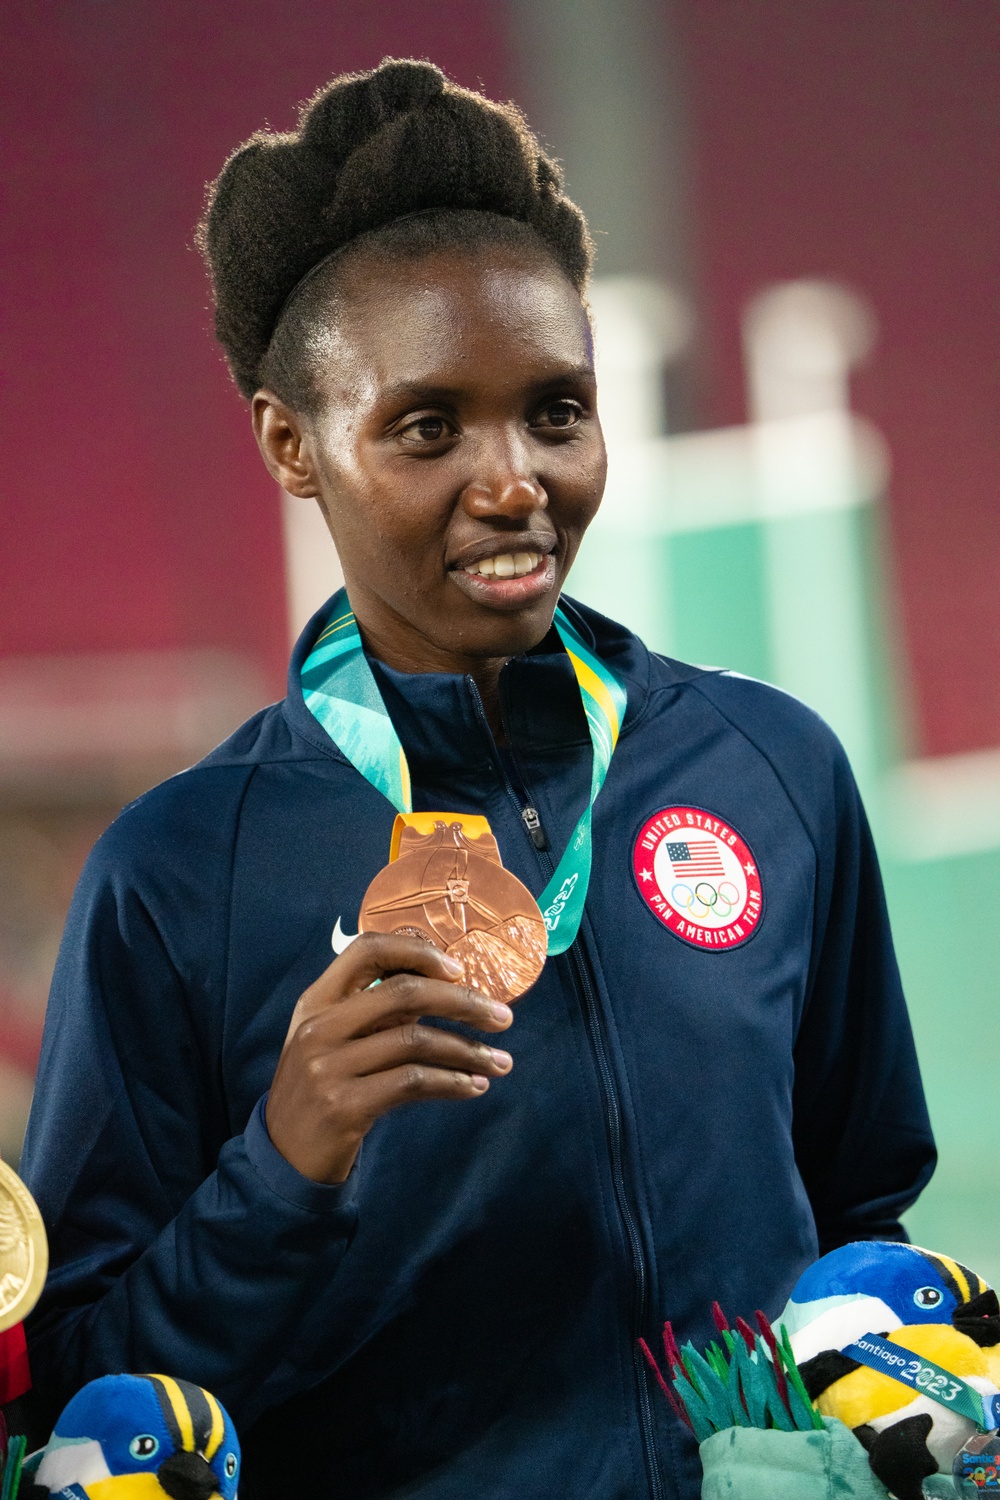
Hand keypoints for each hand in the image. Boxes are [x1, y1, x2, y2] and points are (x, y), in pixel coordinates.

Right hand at [266, 933, 513, 1182]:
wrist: (283, 1157)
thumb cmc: (318, 1091)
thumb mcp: (329, 1041)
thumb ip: (369, 1012)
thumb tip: (443, 988)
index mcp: (316, 1001)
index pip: (366, 950)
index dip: (417, 951)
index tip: (459, 968)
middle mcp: (319, 1027)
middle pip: (405, 992)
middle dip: (464, 1002)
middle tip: (503, 1018)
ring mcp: (329, 1067)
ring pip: (416, 1040)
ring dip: (469, 1051)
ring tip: (501, 1062)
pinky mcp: (345, 1106)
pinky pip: (413, 1083)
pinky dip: (452, 1082)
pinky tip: (473, 1087)